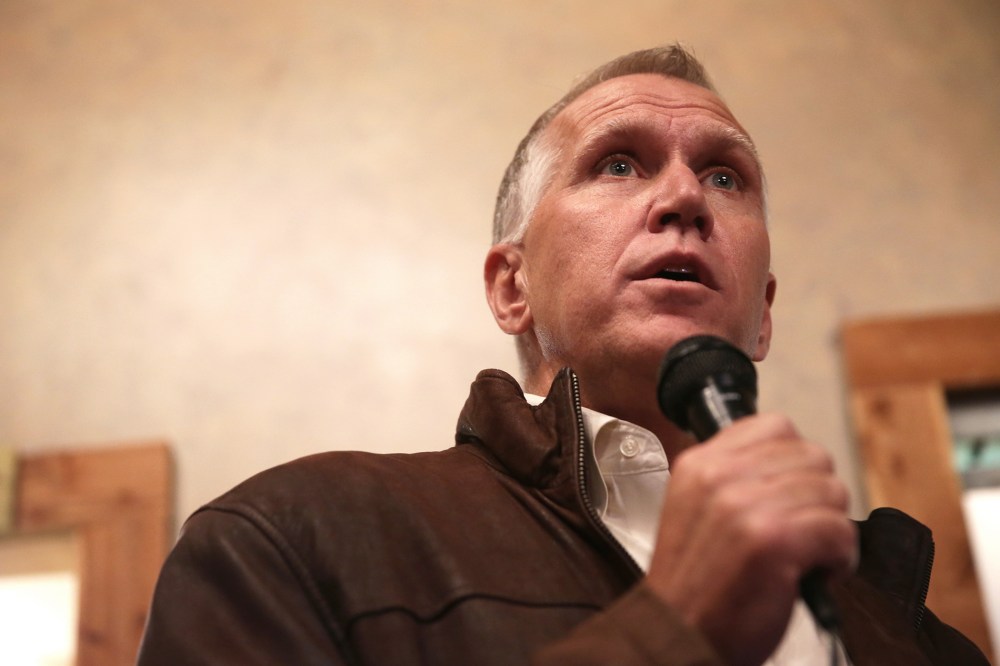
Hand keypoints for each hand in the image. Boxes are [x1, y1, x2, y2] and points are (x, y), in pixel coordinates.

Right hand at [646, 413, 856, 665]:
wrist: (679, 636)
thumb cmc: (695, 584)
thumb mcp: (694, 509)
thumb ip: (731, 476)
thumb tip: (791, 459)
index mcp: (699, 464)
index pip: (774, 426)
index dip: (795, 461)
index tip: (790, 493)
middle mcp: (719, 477)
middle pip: (811, 456)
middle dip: (818, 495)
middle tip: (803, 529)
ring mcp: (746, 506)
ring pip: (831, 491)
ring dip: (831, 527)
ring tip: (809, 554)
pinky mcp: (774, 541)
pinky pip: (839, 529)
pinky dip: (841, 557)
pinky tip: (818, 573)